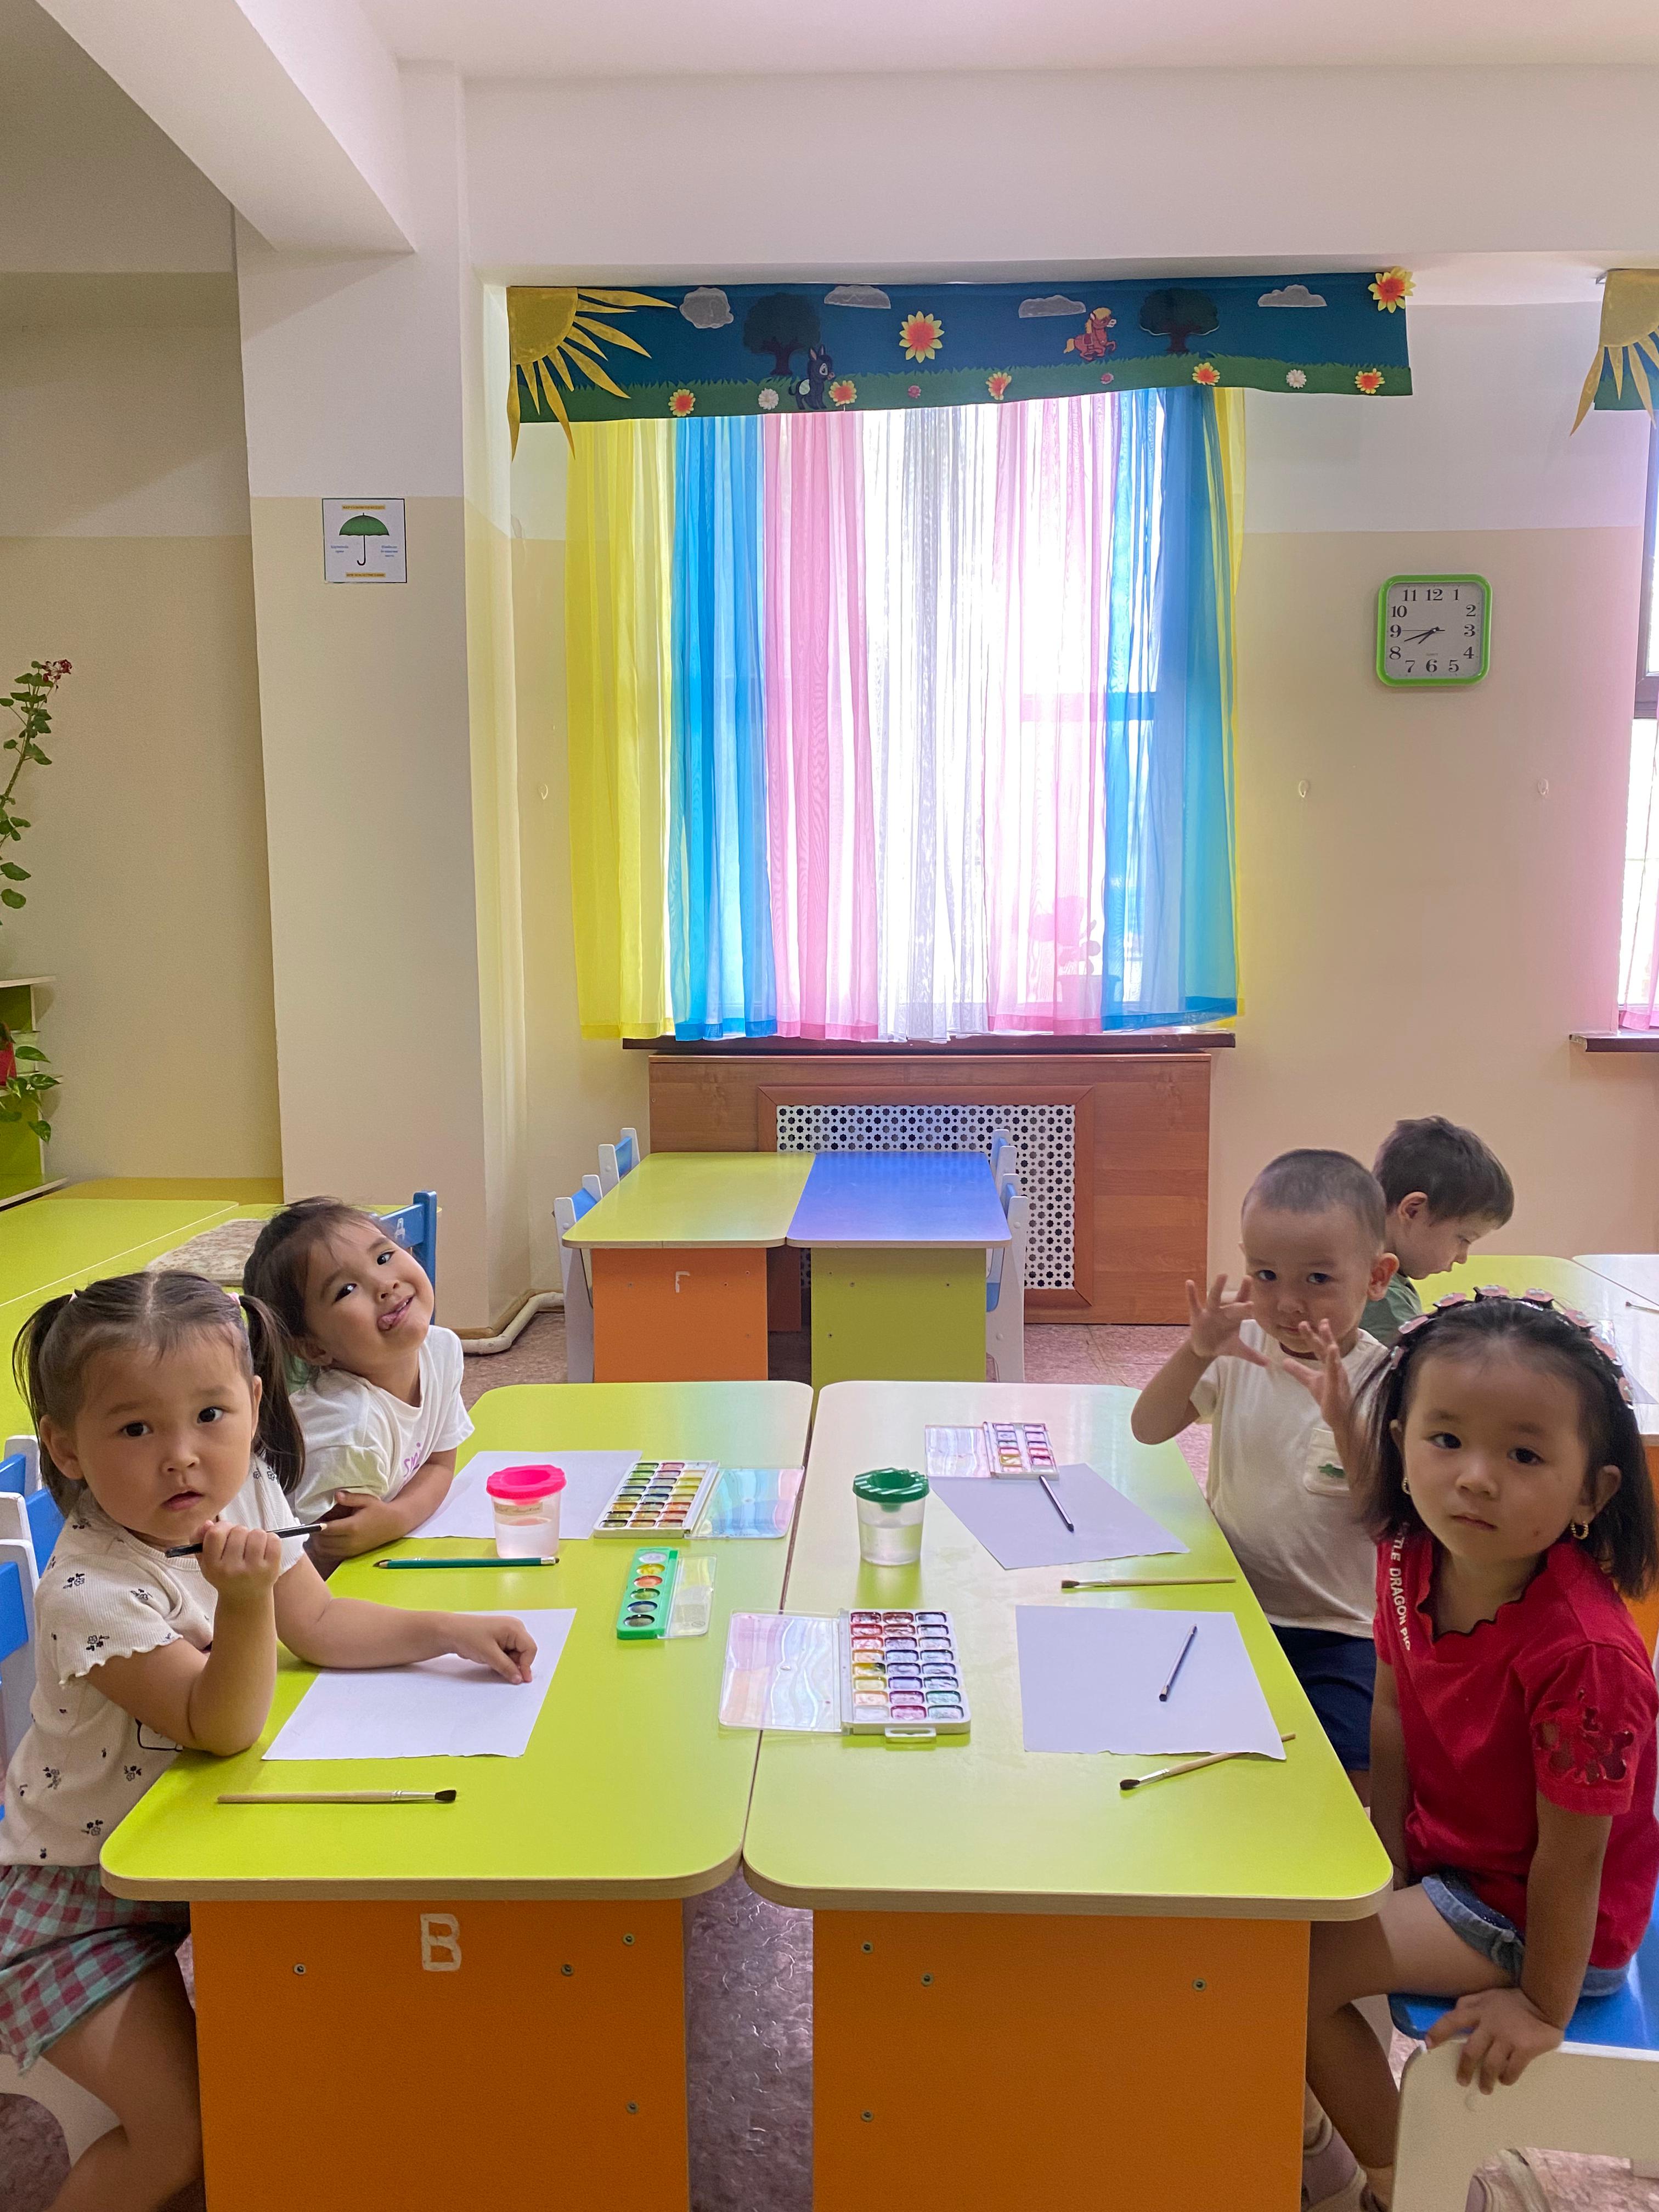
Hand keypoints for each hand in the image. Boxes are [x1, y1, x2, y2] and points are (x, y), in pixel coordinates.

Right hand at [196, 1521, 283, 1606]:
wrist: (245, 1599)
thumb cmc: (224, 1574)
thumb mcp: (206, 1560)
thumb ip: (199, 1539)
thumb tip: (208, 1522)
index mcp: (213, 1567)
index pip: (215, 1533)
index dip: (223, 1527)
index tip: (226, 1533)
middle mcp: (232, 1570)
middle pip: (239, 1530)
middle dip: (240, 1533)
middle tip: (240, 1546)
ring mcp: (253, 1570)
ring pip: (257, 1533)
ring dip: (256, 1536)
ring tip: (252, 1548)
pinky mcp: (271, 1569)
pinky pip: (273, 1539)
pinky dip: (270, 1540)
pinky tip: (264, 1551)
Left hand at [309, 1491, 407, 1564]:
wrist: (393, 1524)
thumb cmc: (379, 1510)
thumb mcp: (367, 1500)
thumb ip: (350, 1498)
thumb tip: (336, 1495)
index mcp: (352, 1526)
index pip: (326, 1529)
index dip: (316, 1525)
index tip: (312, 1519)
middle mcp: (350, 1541)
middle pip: (323, 1542)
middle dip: (315, 1534)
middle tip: (314, 1524)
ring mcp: (351, 1550)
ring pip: (325, 1551)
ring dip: (318, 1543)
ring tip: (319, 1532)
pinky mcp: (352, 1554)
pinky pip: (331, 1555)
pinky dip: (324, 1550)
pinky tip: (326, 1540)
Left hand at [443, 1615, 537, 1683]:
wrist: (451, 1632)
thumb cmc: (470, 1637)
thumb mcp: (489, 1655)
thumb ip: (506, 1667)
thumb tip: (519, 1679)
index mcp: (515, 1627)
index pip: (530, 1649)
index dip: (527, 1665)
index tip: (521, 1679)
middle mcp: (514, 1628)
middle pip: (524, 1651)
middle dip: (516, 1663)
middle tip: (501, 1668)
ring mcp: (506, 1634)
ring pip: (516, 1654)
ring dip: (508, 1662)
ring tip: (492, 1661)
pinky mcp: (499, 1639)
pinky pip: (508, 1653)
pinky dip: (502, 1660)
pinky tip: (491, 1660)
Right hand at [1184, 1275, 1262, 1364]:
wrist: (1205, 1349)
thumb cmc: (1223, 1344)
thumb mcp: (1237, 1349)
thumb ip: (1251, 1355)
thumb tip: (1268, 1363)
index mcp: (1234, 1318)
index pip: (1244, 1304)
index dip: (1252, 1297)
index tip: (1262, 1289)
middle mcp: (1223, 1312)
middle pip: (1233, 1303)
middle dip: (1241, 1294)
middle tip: (1248, 1279)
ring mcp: (1210, 1312)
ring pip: (1214, 1298)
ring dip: (1218, 1287)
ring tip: (1223, 1275)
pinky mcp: (1197, 1316)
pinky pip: (1193, 1303)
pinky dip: (1191, 1294)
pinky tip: (1189, 1282)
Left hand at [1276, 1320, 1353, 1429]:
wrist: (1339, 1416)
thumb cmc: (1328, 1397)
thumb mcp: (1310, 1381)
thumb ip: (1299, 1370)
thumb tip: (1284, 1361)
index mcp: (1329, 1365)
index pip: (1320, 1348)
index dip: (1312, 1336)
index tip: (1304, 1323)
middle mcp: (1336, 1368)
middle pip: (1327, 1348)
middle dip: (1322, 1334)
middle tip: (1318, 1320)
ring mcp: (1338, 1377)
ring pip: (1334, 1358)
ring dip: (1330, 1344)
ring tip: (1325, 1330)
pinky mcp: (1337, 1387)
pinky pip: (1335, 1374)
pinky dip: (1333, 1362)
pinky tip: (1332, 1352)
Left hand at [1426, 1986, 1563, 2090]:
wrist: (1544, 2002)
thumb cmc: (1513, 2001)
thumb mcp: (1488, 1996)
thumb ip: (1470, 2003)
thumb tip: (1455, 2011)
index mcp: (1479, 2010)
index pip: (1453, 2019)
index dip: (1439, 2031)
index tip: (1428, 2044)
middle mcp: (1491, 2025)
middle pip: (1471, 2051)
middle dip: (1465, 2068)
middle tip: (1462, 2081)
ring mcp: (1507, 2038)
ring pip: (1491, 2065)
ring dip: (1486, 2080)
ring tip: (1485, 2088)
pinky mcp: (1525, 2049)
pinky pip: (1511, 2070)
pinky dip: (1506, 2078)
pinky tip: (1505, 2080)